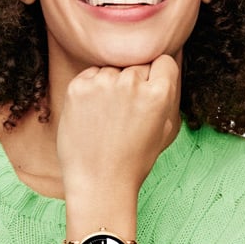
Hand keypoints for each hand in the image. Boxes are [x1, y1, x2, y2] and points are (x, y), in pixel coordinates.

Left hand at [57, 56, 180, 202]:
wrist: (99, 182)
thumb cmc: (135, 160)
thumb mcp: (164, 129)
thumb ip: (166, 96)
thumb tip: (161, 72)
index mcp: (159, 93)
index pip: (163, 61)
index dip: (158, 76)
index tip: (150, 91)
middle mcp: (132, 82)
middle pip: (137, 66)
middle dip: (135, 83)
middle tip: (127, 113)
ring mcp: (103, 83)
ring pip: (113, 69)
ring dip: (112, 85)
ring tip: (109, 117)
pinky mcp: (78, 87)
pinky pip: (91, 75)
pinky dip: (92, 89)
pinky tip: (94, 114)